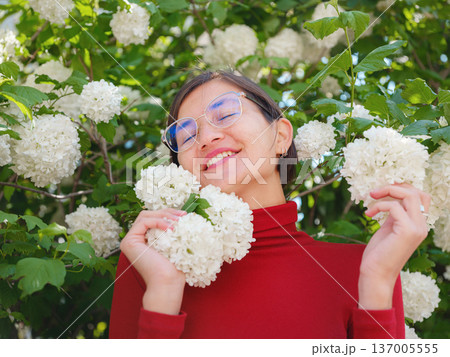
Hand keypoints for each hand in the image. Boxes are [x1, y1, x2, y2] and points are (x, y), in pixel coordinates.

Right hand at [120, 208, 186, 287]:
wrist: (167, 283)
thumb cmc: (174, 268)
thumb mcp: (175, 243)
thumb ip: (172, 229)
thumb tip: (182, 214)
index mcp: (143, 239)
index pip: (153, 217)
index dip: (169, 213)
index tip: (185, 215)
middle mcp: (134, 239)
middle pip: (148, 214)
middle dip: (167, 212)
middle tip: (183, 215)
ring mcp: (129, 240)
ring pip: (145, 216)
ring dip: (164, 216)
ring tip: (178, 222)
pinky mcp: (129, 242)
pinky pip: (143, 222)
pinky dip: (158, 222)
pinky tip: (170, 229)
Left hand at [358, 183, 430, 308]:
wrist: (376, 274)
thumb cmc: (379, 254)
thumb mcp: (388, 228)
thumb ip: (394, 215)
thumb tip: (391, 199)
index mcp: (419, 225)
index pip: (420, 197)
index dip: (402, 188)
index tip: (382, 191)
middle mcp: (422, 226)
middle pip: (417, 192)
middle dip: (394, 186)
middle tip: (374, 191)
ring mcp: (417, 228)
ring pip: (410, 195)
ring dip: (388, 191)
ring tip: (371, 196)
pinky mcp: (407, 231)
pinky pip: (395, 206)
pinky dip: (379, 205)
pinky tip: (368, 214)